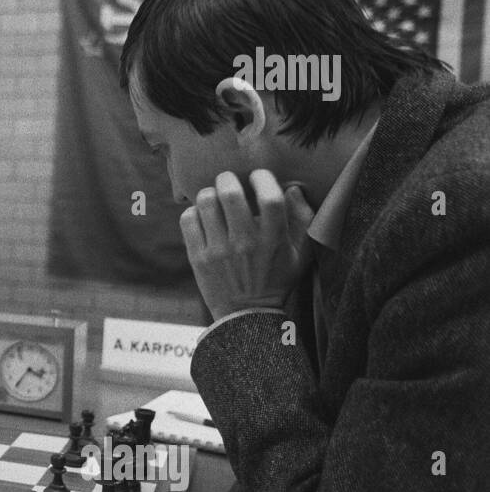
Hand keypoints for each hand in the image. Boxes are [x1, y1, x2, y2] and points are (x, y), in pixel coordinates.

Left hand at [180, 169, 314, 320]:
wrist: (247, 315)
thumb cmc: (277, 278)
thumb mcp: (301, 253)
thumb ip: (303, 218)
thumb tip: (291, 188)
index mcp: (274, 240)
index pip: (270, 198)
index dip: (263, 178)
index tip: (258, 176)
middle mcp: (245, 244)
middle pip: (230, 194)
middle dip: (228, 178)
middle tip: (229, 181)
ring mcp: (219, 251)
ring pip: (205, 202)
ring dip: (209, 193)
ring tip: (215, 198)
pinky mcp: (198, 258)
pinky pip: (188, 219)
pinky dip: (193, 212)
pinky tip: (202, 216)